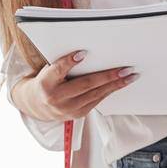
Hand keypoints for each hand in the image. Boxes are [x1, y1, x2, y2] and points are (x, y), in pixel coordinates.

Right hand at [13, 50, 136, 121]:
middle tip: (125, 69)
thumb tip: (87, 53)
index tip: (83, 52)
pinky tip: (120, 84)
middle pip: (85, 84)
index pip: (58, 70)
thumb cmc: (46, 81)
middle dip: (108, 76)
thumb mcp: (48, 70)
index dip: (70, 61)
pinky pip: (97, 100)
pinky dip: (109, 91)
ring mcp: (68, 109)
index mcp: (46, 82)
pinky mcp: (77, 115)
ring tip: (130, 76)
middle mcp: (56, 98)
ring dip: (115, 85)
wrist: (37, 105)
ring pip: (95, 94)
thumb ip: (63, 63)